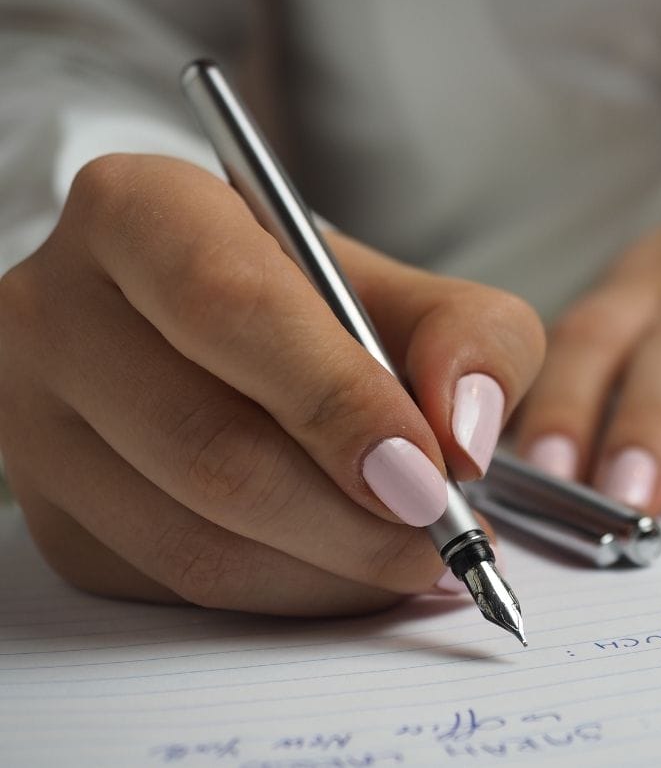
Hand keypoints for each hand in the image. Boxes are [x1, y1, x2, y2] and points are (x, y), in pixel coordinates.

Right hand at [0, 154, 543, 614]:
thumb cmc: (316, 306)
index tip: (429, 472)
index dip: (337, 400)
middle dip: (352, 517)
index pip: (230, 307)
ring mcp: (38, 427)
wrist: (226, 339)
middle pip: (210, 445)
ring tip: (412, 557)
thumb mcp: (409, 290)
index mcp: (141, 214)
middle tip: (442, 538)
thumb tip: (464, 436)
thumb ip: (471, 337)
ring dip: (331, 570)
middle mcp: (62, 313)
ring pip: (194, 539)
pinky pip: (179, 587)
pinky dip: (288, 593)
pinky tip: (344, 566)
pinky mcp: (58, 516)